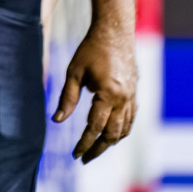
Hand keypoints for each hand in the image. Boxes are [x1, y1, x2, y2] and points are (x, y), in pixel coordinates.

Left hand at [53, 24, 137, 161]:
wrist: (115, 32)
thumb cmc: (90, 50)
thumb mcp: (74, 72)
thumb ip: (67, 98)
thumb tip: (57, 120)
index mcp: (108, 94)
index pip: (95, 127)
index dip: (85, 143)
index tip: (75, 155)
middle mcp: (124, 99)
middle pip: (113, 134)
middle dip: (98, 149)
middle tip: (84, 158)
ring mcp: (132, 97)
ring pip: (125, 129)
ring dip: (111, 142)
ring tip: (96, 149)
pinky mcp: (135, 93)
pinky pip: (131, 119)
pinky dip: (122, 131)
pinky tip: (112, 134)